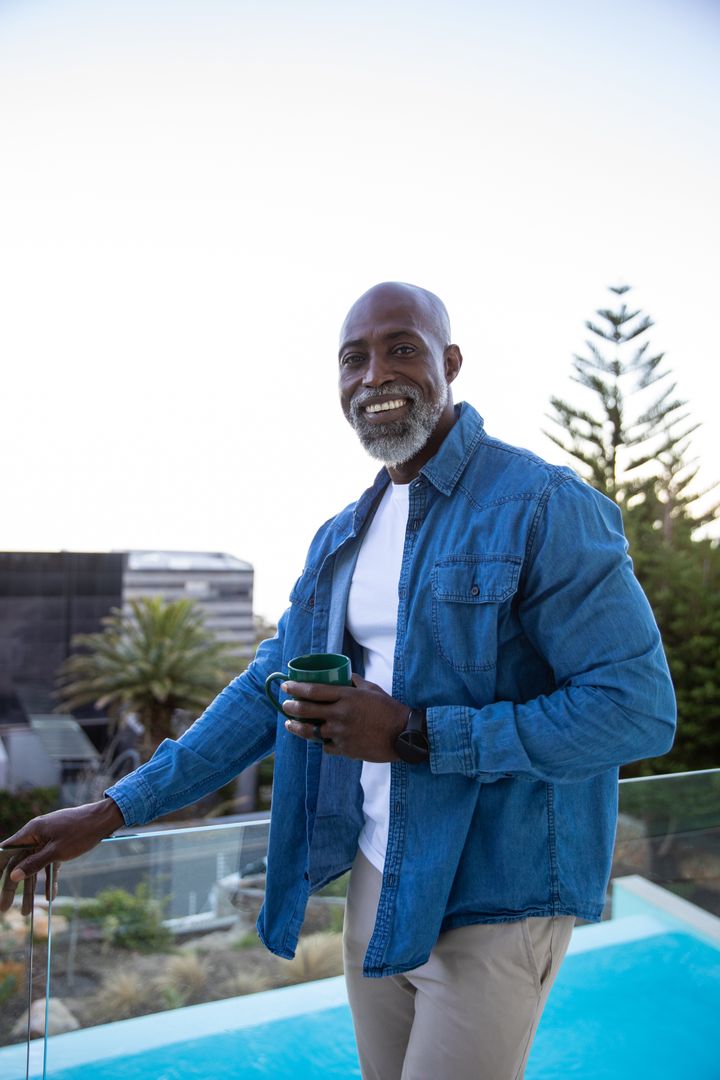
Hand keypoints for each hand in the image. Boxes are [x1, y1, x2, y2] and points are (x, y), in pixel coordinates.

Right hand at [0, 798, 124, 911]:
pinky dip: (49, 880)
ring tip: (27, 912)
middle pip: (19, 864)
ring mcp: (47, 841)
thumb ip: (34, 864)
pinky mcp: (59, 846)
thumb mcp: (57, 851)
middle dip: (12, 887)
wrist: (104, 819)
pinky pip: (50, 865)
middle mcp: (36, 836)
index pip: (6, 852)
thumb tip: (13, 876)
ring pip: (34, 867)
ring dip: (31, 889)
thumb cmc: (80, 831)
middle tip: (5, 908)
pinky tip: (51, 897)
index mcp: (31, 832)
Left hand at [281, 674, 408, 760]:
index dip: (297, 688)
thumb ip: (355, 682)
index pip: (314, 690)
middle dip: (292, 707)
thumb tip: (344, 675)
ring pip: (312, 731)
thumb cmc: (389, 709)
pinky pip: (326, 746)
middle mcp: (341, 714)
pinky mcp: (346, 749)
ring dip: (297, 728)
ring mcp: (342, 733)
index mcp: (347, 696)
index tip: (286, 685)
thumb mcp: (372, 689)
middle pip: (308, 710)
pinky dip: (322, 742)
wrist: (404, 735)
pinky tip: (319, 739)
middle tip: (285, 705)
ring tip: (290, 725)